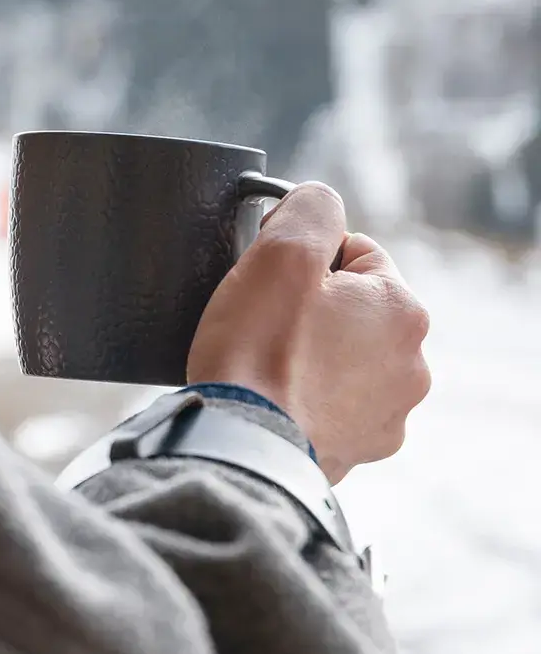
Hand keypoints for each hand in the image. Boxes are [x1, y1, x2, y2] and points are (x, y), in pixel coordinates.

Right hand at [188, 182, 430, 483]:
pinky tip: (275, 402)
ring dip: (312, 357)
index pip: (354, 252)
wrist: (241, 447)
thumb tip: (317, 202)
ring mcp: (388, 414)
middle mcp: (411, 363)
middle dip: (311, 311)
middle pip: (351, 310)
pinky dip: (306, 402)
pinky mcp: (358, 451)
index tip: (267, 282)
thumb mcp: (281, 253)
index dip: (302, 259)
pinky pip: (332, 408)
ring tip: (266, 368)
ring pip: (343, 360)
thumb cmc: (259, 352)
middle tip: (262, 326)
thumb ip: (310, 208)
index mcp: (402, 308)